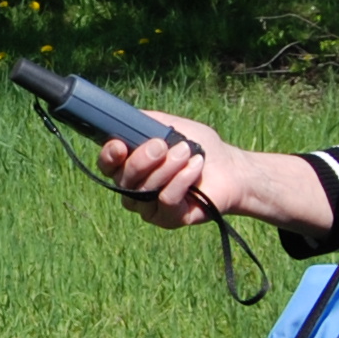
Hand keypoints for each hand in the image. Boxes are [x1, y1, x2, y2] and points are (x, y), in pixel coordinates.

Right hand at [100, 112, 230, 228]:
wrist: (231, 169)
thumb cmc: (200, 148)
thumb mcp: (173, 127)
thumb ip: (147, 122)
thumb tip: (126, 118)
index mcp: (130, 165)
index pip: (107, 165)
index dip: (108, 156)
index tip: (120, 145)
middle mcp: (134, 189)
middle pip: (122, 179)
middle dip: (142, 159)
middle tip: (162, 145)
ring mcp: (149, 207)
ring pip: (143, 191)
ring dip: (166, 167)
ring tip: (187, 151)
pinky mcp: (168, 219)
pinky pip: (166, 200)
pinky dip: (181, 180)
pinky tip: (195, 166)